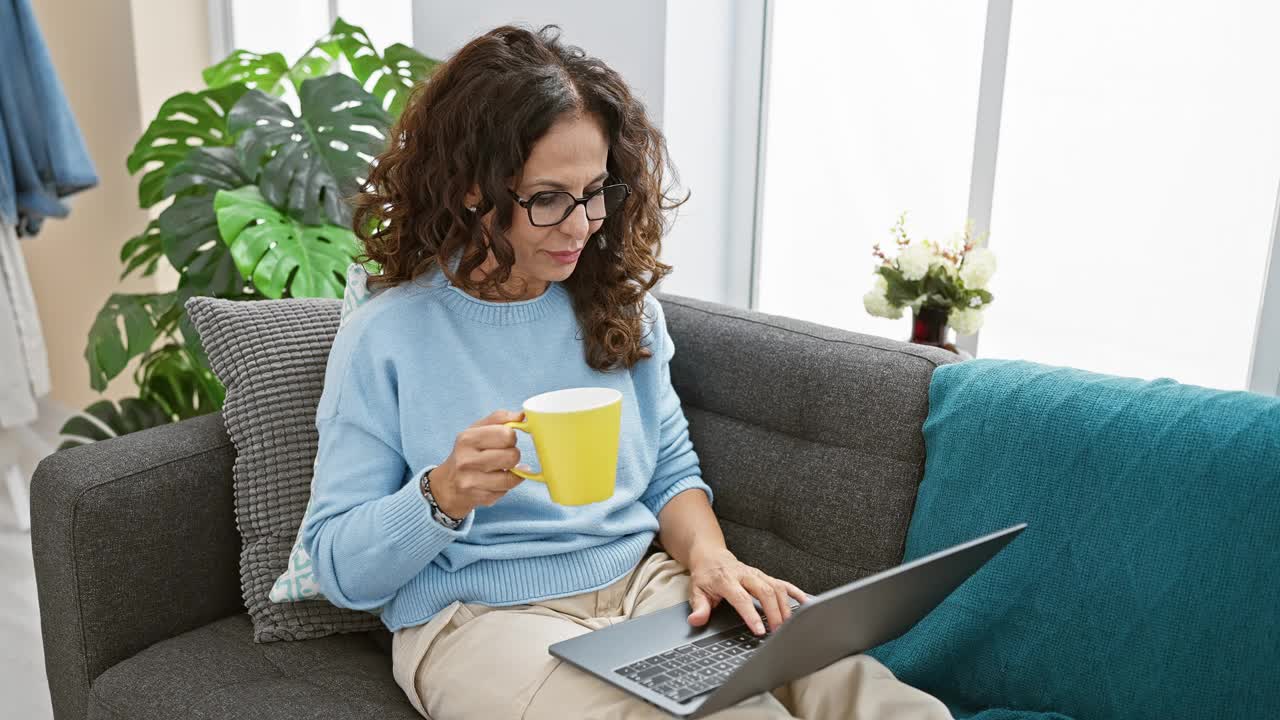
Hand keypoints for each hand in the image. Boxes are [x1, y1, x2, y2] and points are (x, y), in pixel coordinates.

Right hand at [428, 410, 529, 517]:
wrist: (448, 484)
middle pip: (512, 456)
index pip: (506, 434)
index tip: (505, 441)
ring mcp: (472, 482)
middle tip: (504, 456)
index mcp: (467, 439)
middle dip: (513, 455)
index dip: (511, 437)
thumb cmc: (468, 452)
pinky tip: (496, 481)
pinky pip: (507, 490)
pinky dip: (506, 485)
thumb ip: (500, 418)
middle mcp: (466, 461)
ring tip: (503, 469)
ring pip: (511, 477)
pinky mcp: (480, 498)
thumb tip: (522, 416)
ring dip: (513, 472)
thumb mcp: (477, 429)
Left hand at [686, 547, 808, 634]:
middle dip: (773, 612)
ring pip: (776, 587)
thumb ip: (699, 607)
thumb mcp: (696, 591)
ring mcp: (757, 574)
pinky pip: (783, 583)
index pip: (741, 598)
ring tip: (789, 625)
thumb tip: (696, 620)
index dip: (751, 615)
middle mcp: (745, 575)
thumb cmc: (706, 576)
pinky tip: (806, 603)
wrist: (711, 556)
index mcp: (726, 580)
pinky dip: (796, 593)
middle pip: (764, 592)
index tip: (759, 630)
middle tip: (778, 631)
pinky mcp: (765, 576)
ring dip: (785, 606)